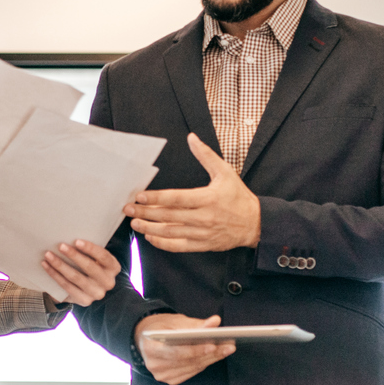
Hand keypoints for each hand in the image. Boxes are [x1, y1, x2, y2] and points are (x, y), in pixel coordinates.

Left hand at [41, 240, 120, 304]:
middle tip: (60, 246)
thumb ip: (88, 250)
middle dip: (73, 255)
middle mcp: (108, 282)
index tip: (76, 241)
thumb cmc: (90, 265)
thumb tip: (69, 236)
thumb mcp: (95, 258)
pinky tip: (46, 265)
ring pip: (76, 277)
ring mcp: (97, 293)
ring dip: (60, 265)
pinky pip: (67, 286)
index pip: (103, 256)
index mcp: (113, 267)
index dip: (90, 249)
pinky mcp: (84, 301)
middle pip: (89, 267)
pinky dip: (55, 275)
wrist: (87, 288)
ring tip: (48, 255)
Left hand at [124, 134, 261, 253]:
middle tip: (128, 209)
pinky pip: (179, 246)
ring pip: (171, 232)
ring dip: (150, 228)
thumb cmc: (238, 197)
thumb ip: (206, 155)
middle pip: (169, 216)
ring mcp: (203, 233)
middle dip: (146, 212)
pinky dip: (163, 243)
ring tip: (135, 223)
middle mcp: (204, 217)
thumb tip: (192, 137)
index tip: (139, 196)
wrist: (255, 224)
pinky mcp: (203, 245)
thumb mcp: (225, 172)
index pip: (176, 198)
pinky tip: (150, 237)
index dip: (156, 198)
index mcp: (208, 198)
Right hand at [134, 313, 235, 384]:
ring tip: (226, 349)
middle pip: (188, 361)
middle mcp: (155, 365)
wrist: (145, 339)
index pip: (177, 352)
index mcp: (151, 347)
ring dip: (211, 359)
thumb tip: (215, 322)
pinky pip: (191, 372)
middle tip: (228, 346)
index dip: (196, 350)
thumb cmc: (160, 327)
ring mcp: (162, 374)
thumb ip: (195, 324)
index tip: (213, 345)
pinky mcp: (170, 379)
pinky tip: (214, 356)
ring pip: (193, 368)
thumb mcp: (174, 321)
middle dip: (210, 353)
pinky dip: (203, 364)